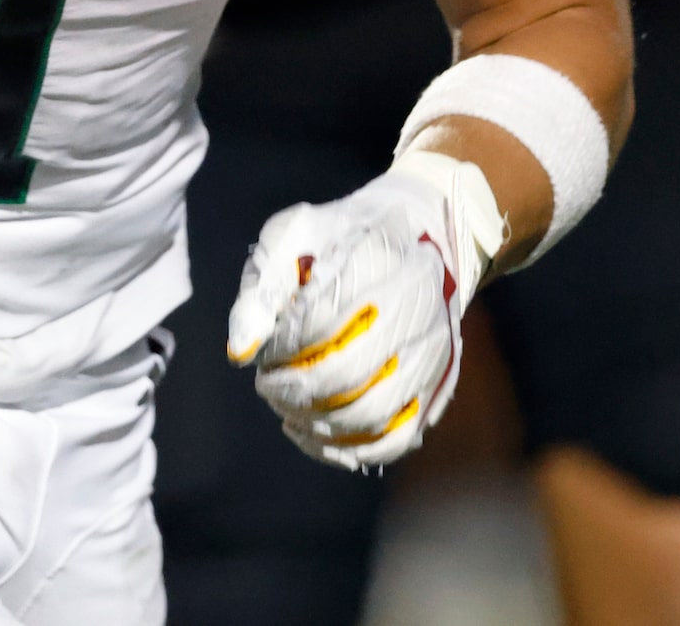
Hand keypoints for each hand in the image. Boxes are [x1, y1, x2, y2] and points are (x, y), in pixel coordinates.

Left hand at [224, 150, 503, 470]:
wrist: (421, 233)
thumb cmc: (342, 237)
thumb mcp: (293, 236)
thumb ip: (261, 289)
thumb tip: (240, 353)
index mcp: (383, 255)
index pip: (325, 318)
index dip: (284, 344)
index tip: (265, 348)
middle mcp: (420, 303)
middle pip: (350, 371)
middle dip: (294, 388)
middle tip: (267, 384)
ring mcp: (436, 349)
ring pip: (374, 412)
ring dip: (317, 423)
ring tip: (286, 408)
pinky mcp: (439, 384)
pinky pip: (396, 438)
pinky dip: (348, 447)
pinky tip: (314, 432)